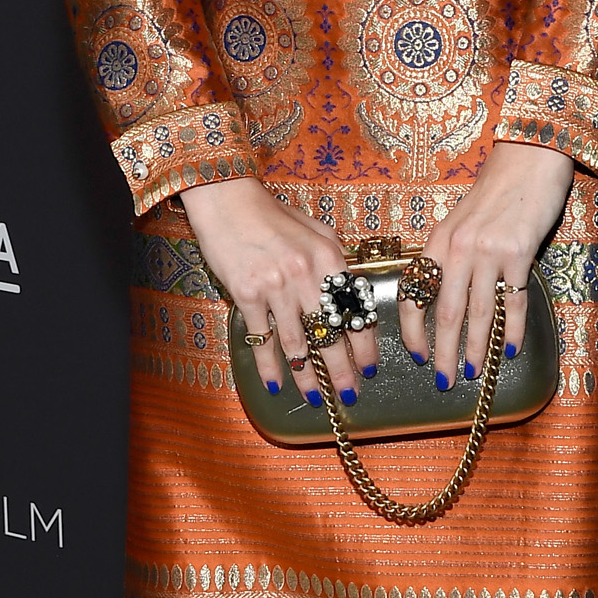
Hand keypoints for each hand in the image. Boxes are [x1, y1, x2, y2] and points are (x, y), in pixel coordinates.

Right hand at [177, 177, 372, 409]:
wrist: (227, 200)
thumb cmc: (272, 216)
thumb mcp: (316, 232)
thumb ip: (335, 264)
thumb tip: (351, 297)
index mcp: (330, 258)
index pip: (355, 311)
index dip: (364, 344)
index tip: (369, 367)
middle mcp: (307, 274)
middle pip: (330, 333)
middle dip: (342, 370)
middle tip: (349, 394)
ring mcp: (276, 286)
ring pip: (297, 343)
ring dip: (308, 376)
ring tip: (316, 398)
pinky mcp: (247, 294)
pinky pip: (262, 338)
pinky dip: (269, 365)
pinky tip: (276, 383)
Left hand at [399, 141, 574, 387]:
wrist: (530, 157)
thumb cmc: (496, 190)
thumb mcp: (461, 220)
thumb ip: (452, 254)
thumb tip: (446, 296)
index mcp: (437, 241)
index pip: (414, 294)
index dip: (413, 330)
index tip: (416, 354)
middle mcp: (457, 248)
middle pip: (445, 313)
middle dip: (443, 352)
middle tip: (444, 380)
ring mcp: (488, 251)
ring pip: (478, 312)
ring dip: (477, 348)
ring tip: (476, 373)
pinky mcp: (519, 252)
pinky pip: (513, 300)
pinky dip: (512, 328)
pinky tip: (510, 349)